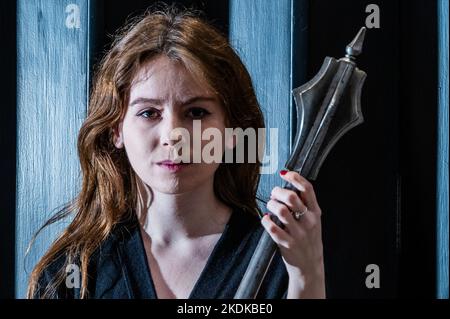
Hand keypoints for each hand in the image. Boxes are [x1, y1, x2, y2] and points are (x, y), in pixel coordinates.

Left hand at [261, 170, 324, 297]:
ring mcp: (298, 233)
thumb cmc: (308, 238)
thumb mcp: (313, 219)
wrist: (310, 265)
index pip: (308, 189)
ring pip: (281, 210)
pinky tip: (267, 219)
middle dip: (278, 192)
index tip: (284, 173)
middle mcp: (309, 221)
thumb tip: (288, 184)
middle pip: (292, 197)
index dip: (295, 177)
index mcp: (316, 212)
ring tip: (270, 207)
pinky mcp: (287, 244)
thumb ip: (304, 204)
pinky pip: (272, 228)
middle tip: (274, 195)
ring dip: (271, 205)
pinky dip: (266, 221)